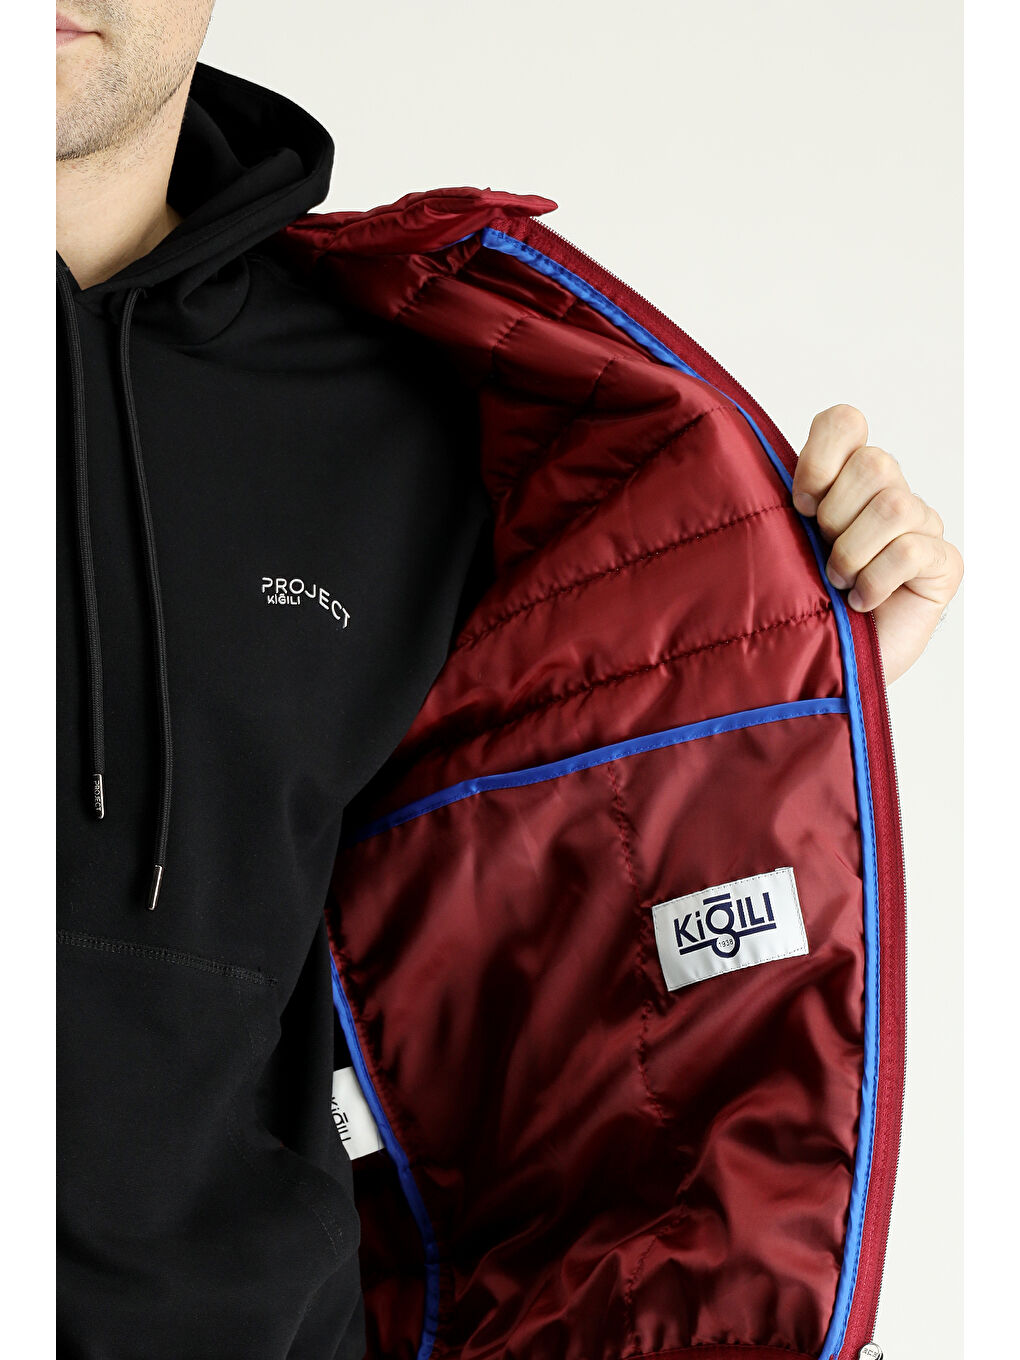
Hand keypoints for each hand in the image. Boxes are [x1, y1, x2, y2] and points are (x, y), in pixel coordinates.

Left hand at [790, 405, 962, 683]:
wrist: (822, 667)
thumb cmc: (795, 604)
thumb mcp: (773, 543)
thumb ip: (767, 501)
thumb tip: (732, 463)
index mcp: (844, 479)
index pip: (846, 422)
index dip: (822, 455)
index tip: (799, 502)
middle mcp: (887, 494)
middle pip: (875, 463)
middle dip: (835, 515)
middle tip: (821, 553)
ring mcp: (920, 527)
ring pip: (894, 506)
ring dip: (852, 552)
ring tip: (837, 582)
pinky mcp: (942, 564)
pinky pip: (912, 549)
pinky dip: (876, 580)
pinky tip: (861, 601)